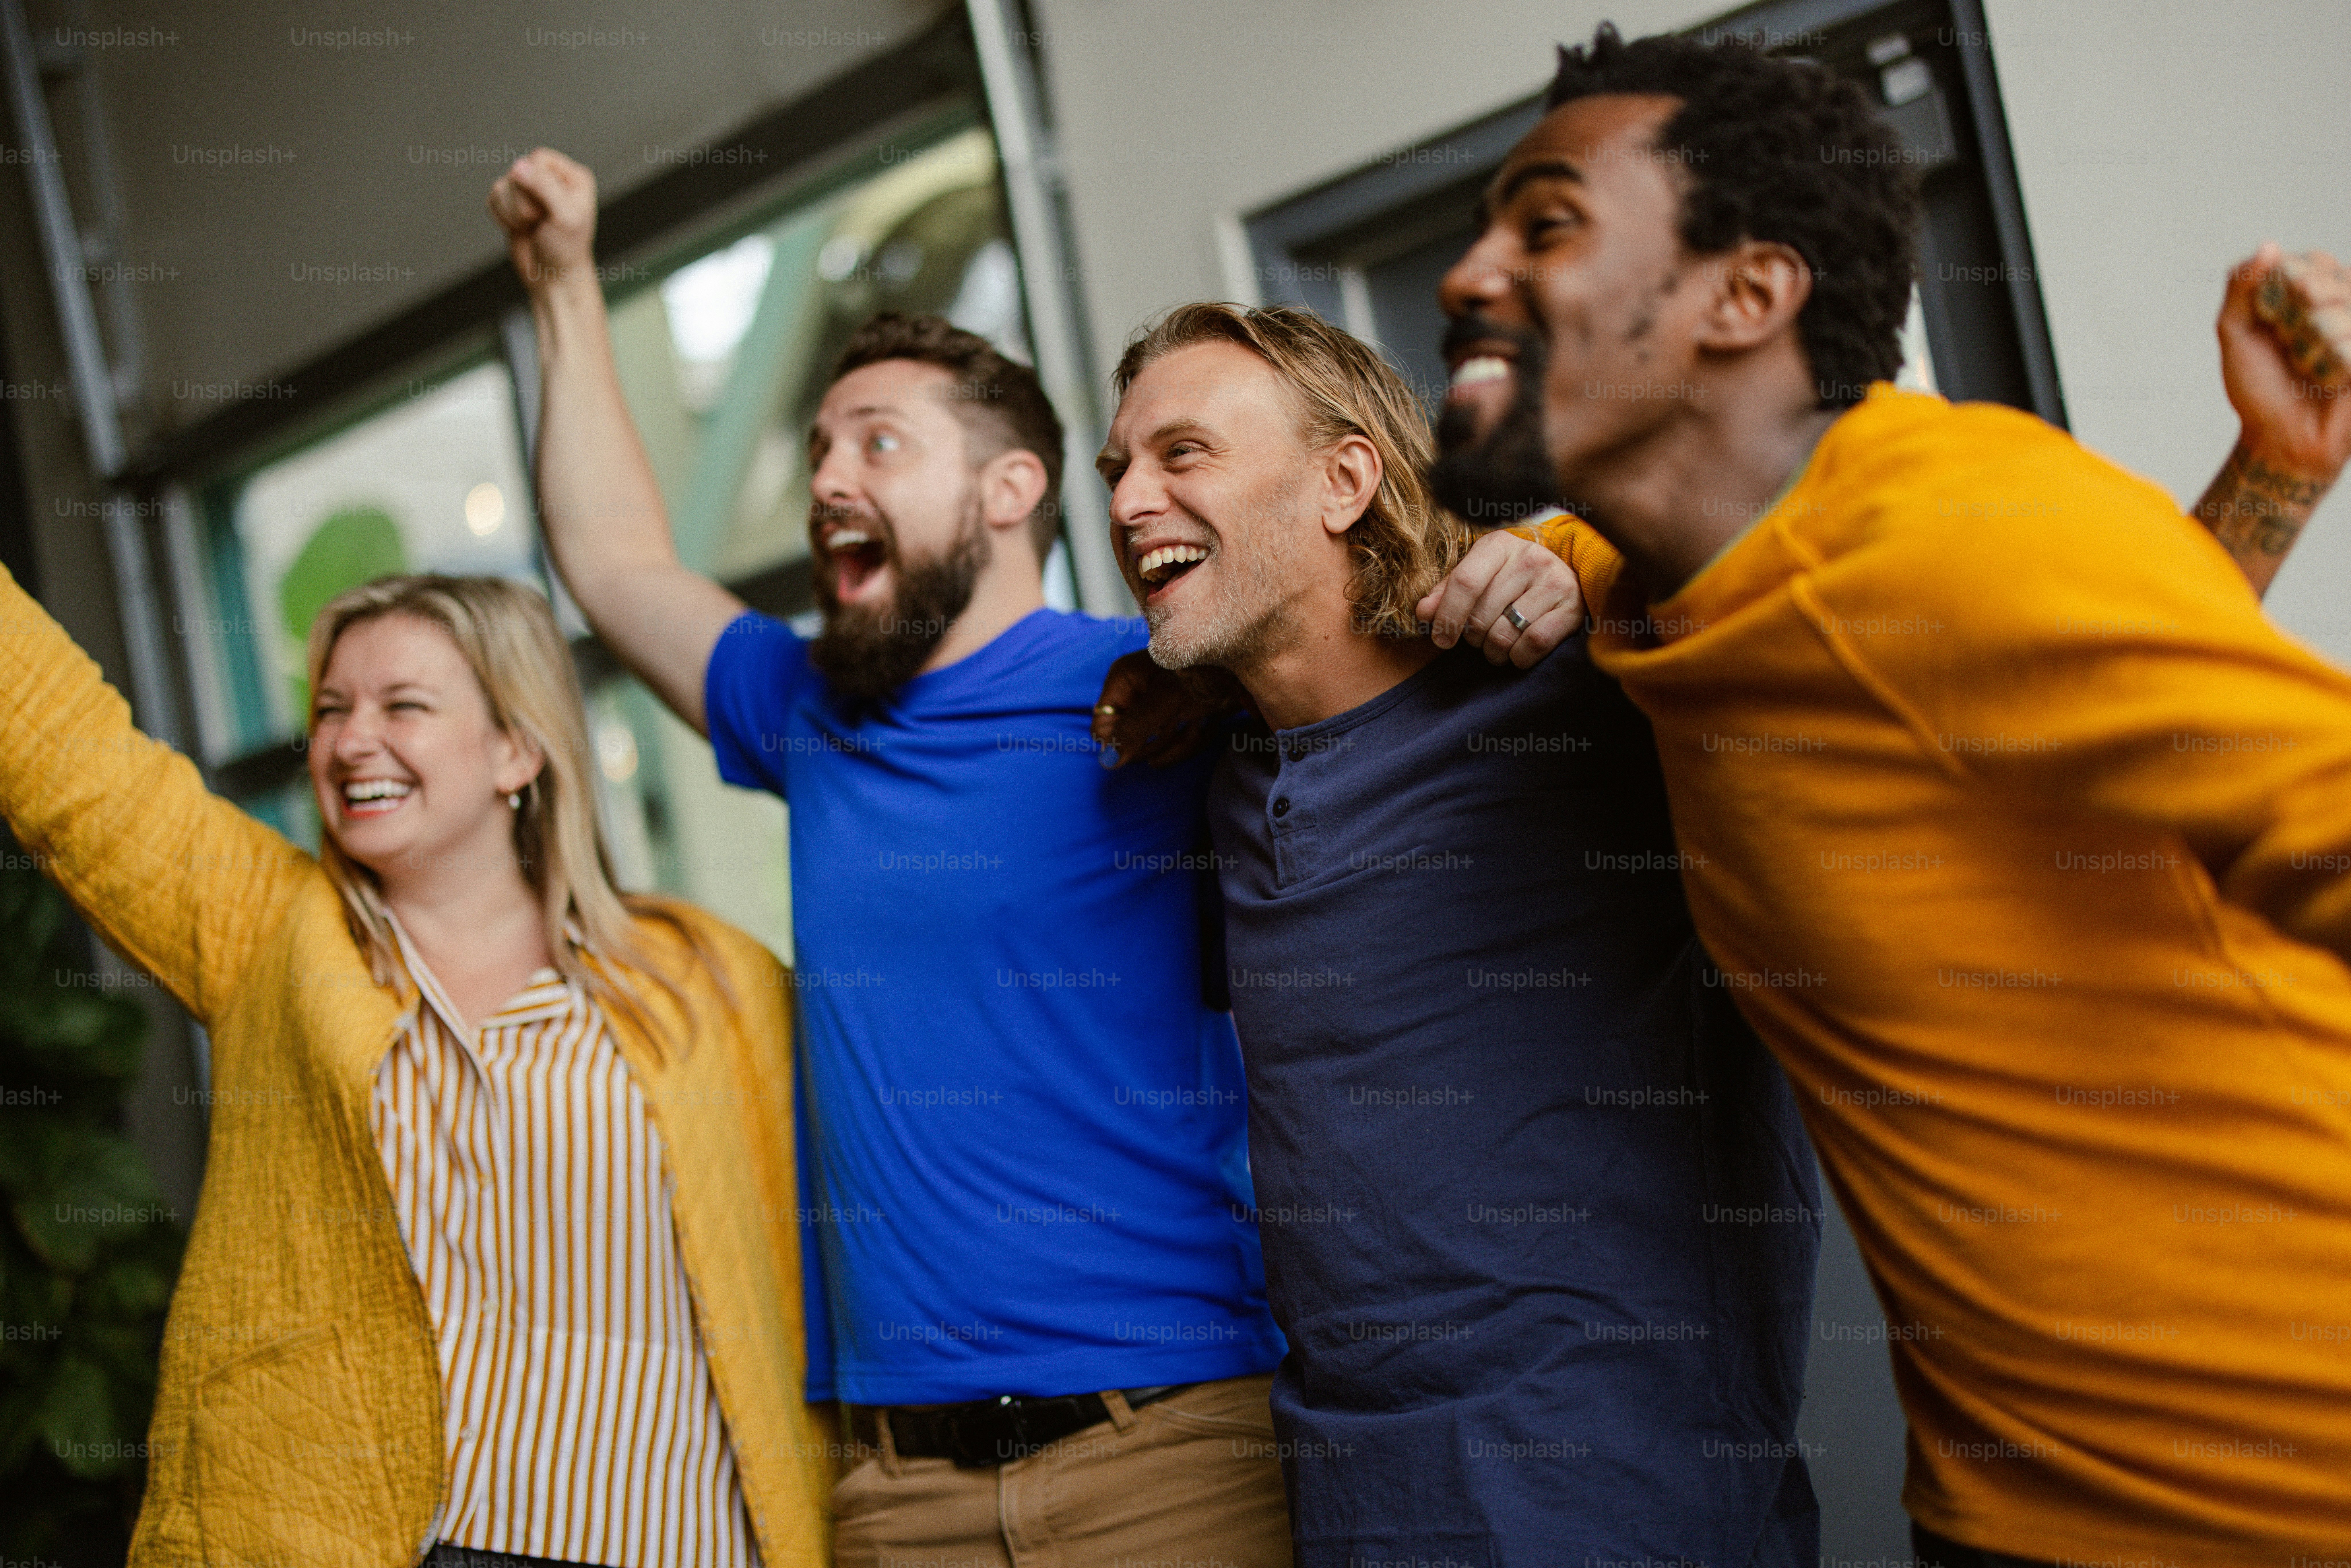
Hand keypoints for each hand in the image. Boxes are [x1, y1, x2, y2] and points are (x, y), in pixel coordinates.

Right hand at [488, 148, 598, 293]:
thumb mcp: (565, 218)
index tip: (546, 208)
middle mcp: (551, 179)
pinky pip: (492, 198)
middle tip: (540, 222)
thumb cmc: (566, 250)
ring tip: (531, 227)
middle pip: (517, 171)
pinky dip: (502, 218)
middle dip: (523, 203)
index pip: (539, 158)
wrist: (552, 278)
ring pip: (502, 185)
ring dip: (513, 213)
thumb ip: (545, 188)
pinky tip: (519, 229)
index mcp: (572, 177)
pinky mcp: (510, 204)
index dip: (535, 182)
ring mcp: (529, 191)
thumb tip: (519, 166)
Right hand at [1089, 651, 1241, 769]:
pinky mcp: (1180, 716)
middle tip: (1175, 723)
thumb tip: (1106, 761)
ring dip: (1179, 743)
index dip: (1121, 742)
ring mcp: (1159, 707)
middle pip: (1130, 741)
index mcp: (1124, 681)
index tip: (1145, 741)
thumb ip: (1134, 730)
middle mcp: (1137, 694)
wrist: (1247, 661)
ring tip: (1195, 722)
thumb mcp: (1167, 700)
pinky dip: (1194, 740)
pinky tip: (1206, 725)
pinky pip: (1178, 744)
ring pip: (1156, 747)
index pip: (1103, 728)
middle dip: (1157, 741)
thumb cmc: (1206, 672)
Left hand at [1413, 527, 1582, 667]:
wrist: (1567, 582)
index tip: (1440, 639)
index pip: (1465, 582)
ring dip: (1493, 651)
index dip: (1448, 616)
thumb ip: (1447, 593)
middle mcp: (1529, 557)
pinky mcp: (1572, 608)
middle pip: (1481, 615)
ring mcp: (1554, 581)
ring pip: (1504, 634)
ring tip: (1498, 645)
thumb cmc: (1512, 582)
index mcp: (1499, 545)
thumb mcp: (1478, 577)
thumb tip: (1423, 612)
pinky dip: (1519, 657)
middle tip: (1479, 637)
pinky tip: (1518, 652)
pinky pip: (1532, 645)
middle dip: (1472, 637)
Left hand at [2220, 242, 2350, 485]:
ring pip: (2344, 311)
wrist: (2280, 440)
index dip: (2291, 283)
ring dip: (2314, 343)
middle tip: (2290, 347)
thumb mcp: (2236, 334)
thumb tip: (2269, 245)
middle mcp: (2347, 306)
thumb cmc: (2259, 387)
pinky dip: (2335, 361)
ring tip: (2308, 368)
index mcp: (2319, 293)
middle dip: (2299, 315)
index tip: (2273, 318)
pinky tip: (2329, 382)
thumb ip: (2242, 288)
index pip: (2314, 262)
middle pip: (2331, 282)